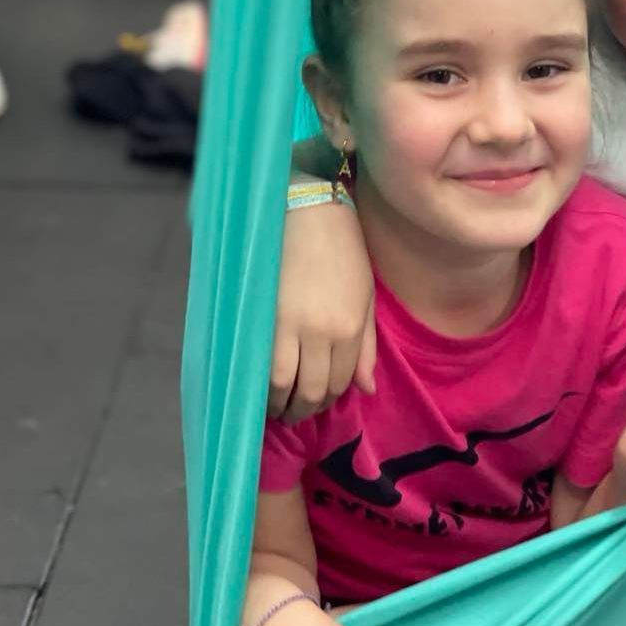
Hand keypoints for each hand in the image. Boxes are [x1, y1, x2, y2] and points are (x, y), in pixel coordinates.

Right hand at [268, 202, 376, 422]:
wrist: (309, 212)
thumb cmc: (343, 252)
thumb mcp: (365, 299)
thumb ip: (366, 347)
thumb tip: (366, 391)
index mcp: (351, 328)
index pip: (341, 382)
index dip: (328, 398)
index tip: (316, 402)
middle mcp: (323, 333)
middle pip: (313, 389)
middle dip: (303, 408)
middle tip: (294, 412)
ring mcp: (291, 325)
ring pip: (284, 383)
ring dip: (279, 403)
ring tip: (275, 406)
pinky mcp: (263, 315)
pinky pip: (262, 363)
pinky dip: (261, 382)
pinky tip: (259, 386)